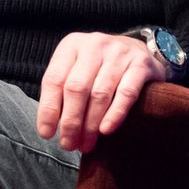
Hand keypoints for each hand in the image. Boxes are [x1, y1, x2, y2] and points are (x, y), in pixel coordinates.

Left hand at [36, 31, 167, 152]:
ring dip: (90, 124)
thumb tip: (51, 128)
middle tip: (69, 144)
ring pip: (100, 94)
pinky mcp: (141, 63)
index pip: (54, 79)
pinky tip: (106, 130)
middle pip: (77, 88)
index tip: (47, 133)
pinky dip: (115, 114)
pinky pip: (126, 93)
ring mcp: (119, 52)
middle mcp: (94, 45)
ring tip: (86, 143)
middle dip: (70, 121)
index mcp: (72, 45)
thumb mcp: (77, 69)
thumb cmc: (100, 67)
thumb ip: (63, 92)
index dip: (48, 109)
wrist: (138, 50)